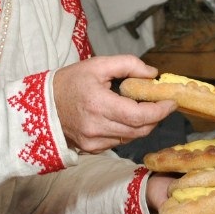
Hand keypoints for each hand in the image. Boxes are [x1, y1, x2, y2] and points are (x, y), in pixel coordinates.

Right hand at [53, 55, 175, 153]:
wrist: (43, 105)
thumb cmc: (70, 82)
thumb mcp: (98, 65)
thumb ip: (128, 64)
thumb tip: (153, 73)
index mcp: (99, 104)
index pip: (139, 115)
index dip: (160, 111)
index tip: (171, 102)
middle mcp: (97, 127)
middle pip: (140, 129)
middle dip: (156, 117)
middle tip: (162, 104)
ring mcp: (94, 142)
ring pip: (132, 137)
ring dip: (143, 125)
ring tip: (144, 109)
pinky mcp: (92, 149)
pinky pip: (119, 141)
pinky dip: (128, 131)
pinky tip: (125, 118)